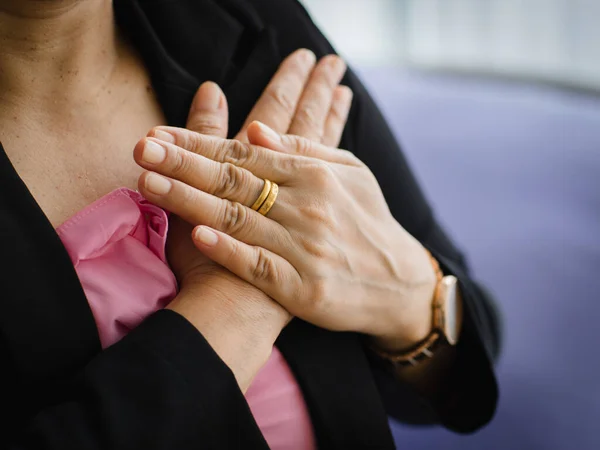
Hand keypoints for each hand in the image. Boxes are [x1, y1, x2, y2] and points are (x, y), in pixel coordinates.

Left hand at [160, 49, 350, 289]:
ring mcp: (305, 250)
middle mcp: (309, 209)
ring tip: (150, 183)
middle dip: (184, 162)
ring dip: (191, 201)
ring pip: (239, 219)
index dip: (201, 142)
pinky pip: (260, 266)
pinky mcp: (303, 290)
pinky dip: (229, 251)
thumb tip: (256, 127)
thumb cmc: (368, 222)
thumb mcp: (350, 173)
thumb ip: (305, 148)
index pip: (246, 153)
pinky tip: (199, 235)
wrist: (397, 285)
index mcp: (316, 175)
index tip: (161, 133)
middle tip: (142, 148)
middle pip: (236, 180)